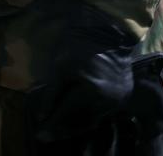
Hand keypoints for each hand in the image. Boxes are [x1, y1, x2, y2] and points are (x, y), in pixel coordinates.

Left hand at [28, 20, 135, 142]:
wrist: (109, 29)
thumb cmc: (80, 42)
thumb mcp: (60, 66)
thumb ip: (52, 93)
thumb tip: (43, 116)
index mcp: (92, 90)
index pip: (67, 112)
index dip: (51, 123)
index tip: (39, 133)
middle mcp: (109, 100)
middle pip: (81, 121)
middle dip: (62, 128)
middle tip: (46, 134)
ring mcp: (119, 99)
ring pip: (93, 119)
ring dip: (76, 124)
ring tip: (59, 126)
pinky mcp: (123, 96)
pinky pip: (103, 112)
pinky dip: (88, 116)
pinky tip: (76, 117)